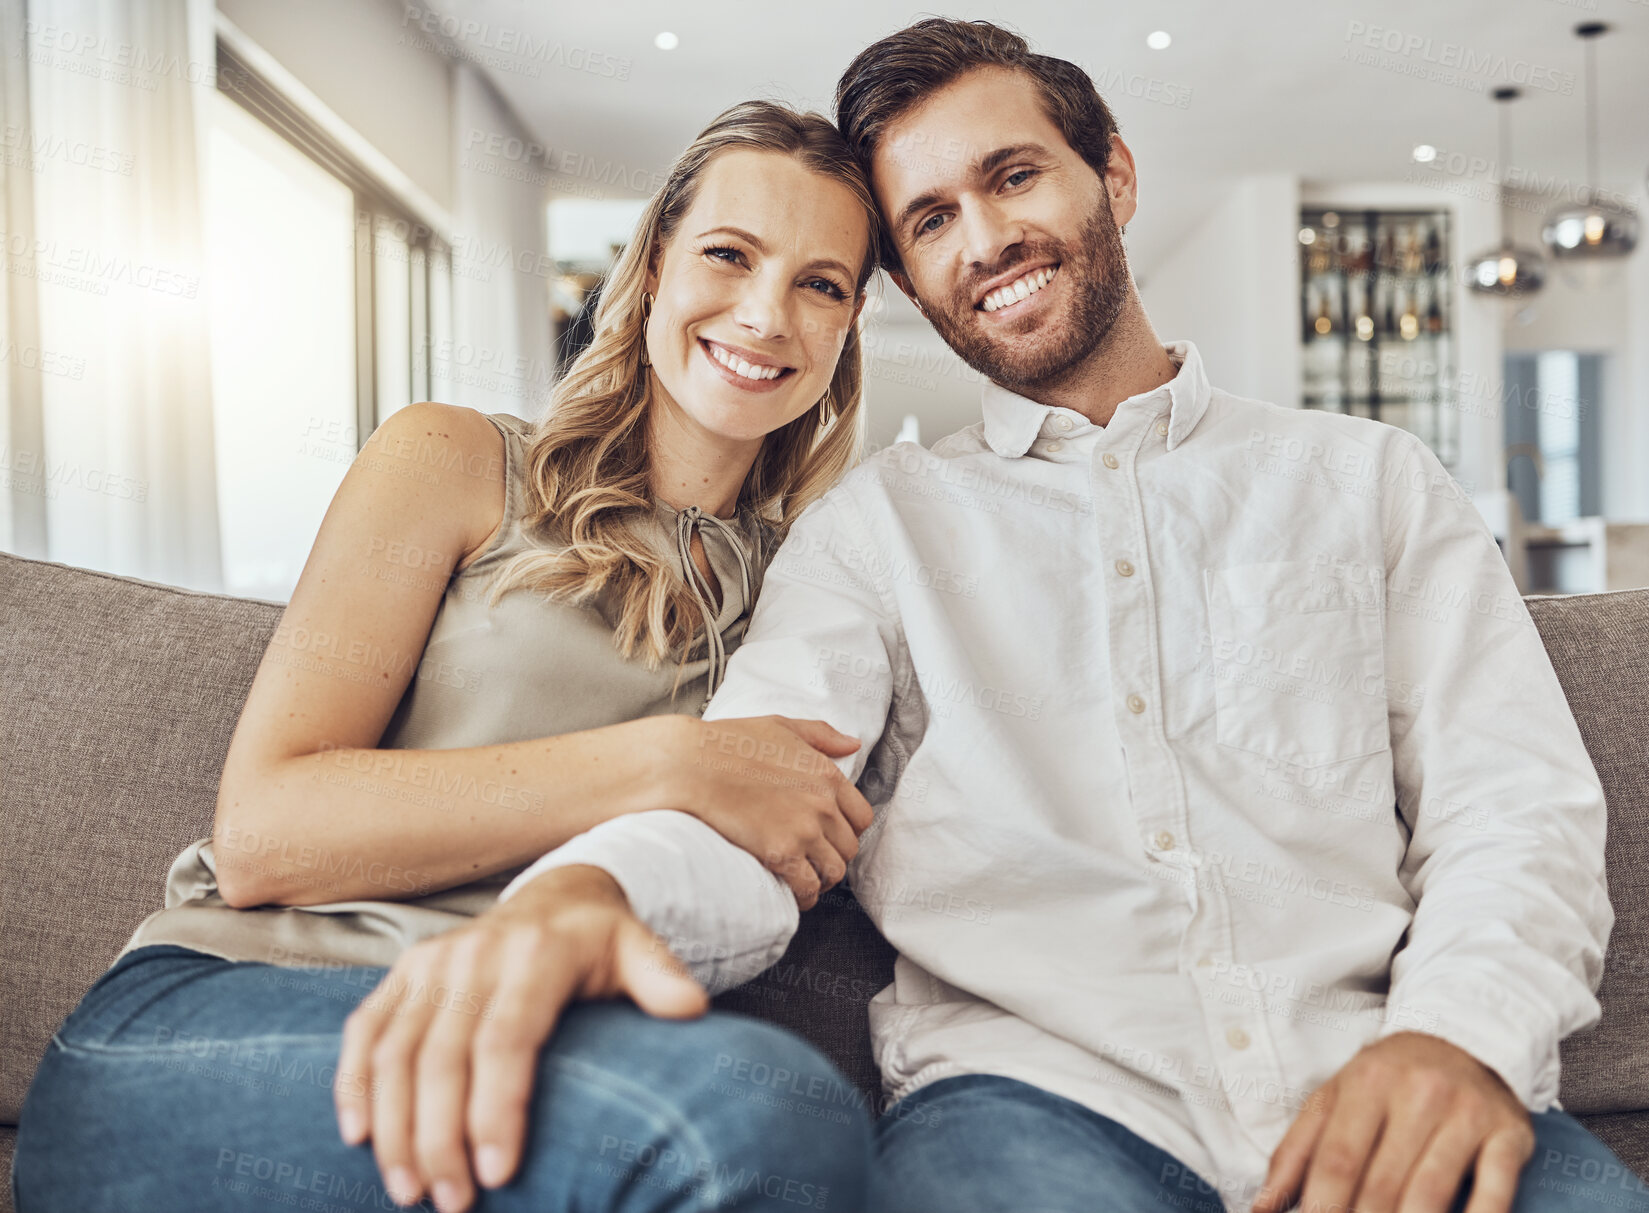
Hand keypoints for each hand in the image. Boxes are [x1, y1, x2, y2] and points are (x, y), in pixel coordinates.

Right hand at [333, 864, 706, 1212]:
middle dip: (440, 1139)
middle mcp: (474, 954)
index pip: (507, 1040)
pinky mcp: (402, 971)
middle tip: (452, 1204)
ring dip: (394, 1128)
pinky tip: (358, 1137)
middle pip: (443, 1058)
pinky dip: (352, 1084)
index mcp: (536, 954)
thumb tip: (692, 1008)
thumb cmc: (602, 944)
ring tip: (408, 1191)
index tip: (500, 1175)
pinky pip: (364, 1030)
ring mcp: (432, 962)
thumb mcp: (640, 950)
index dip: (497, 1110)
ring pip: (394, 1052)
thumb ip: (662, 979)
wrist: (557, 896)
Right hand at [663, 715, 872, 908]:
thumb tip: (853, 743)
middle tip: (814, 860)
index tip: (830, 836)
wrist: (691, 765)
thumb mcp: (781, 726)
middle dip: (833, 856)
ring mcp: (804, 831)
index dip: (847, 830)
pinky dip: (804, 895)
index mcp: (827, 774)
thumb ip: (821, 735)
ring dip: (822, 879)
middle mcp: (823, 805)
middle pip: (849, 848)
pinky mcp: (780, 853)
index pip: (861, 817)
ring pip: (834, 871)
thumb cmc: (728, 744)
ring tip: (805, 879)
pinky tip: (792, 893)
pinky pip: (808, 887)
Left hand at [1253, 1031, 1535, 1212]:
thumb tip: (1261, 1207)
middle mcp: (1418, 1095)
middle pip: (1381, 1184)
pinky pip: (1494, 1192)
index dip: (1321, 1208)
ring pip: (1431, 1193)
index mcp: (1367, 1084)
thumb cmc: (1388, 1079)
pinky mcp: (1508, 1134)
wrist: (1463, 1037)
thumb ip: (1297, 1153)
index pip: (1337, 1161)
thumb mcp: (1335, 1097)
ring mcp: (1466, 1114)